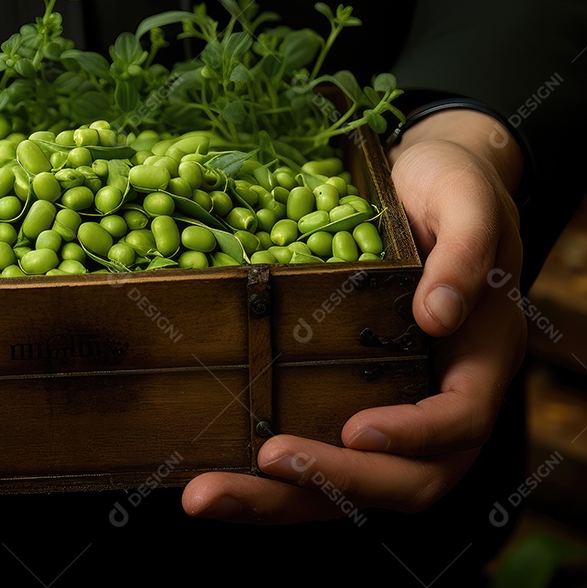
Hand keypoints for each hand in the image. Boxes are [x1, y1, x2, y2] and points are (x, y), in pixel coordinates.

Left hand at [182, 110, 526, 521]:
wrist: (418, 184)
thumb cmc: (450, 186)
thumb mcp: (467, 197)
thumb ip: (467, 249)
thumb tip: (439, 313)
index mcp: (478, 361)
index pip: (459, 420)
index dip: (414, 434)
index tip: (357, 428)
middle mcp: (438, 401)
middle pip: (402, 478)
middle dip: (330, 483)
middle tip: (261, 466)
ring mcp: (390, 413)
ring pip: (347, 487)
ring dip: (278, 500)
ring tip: (205, 496)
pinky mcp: (344, 407)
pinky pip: (313, 460)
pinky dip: (263, 479)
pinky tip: (211, 475)